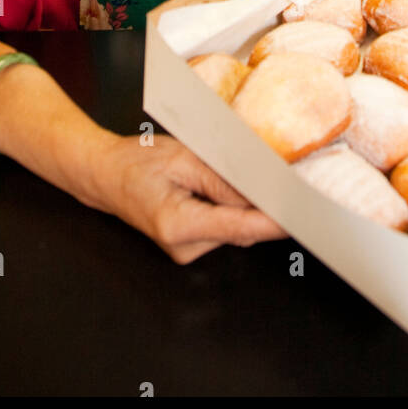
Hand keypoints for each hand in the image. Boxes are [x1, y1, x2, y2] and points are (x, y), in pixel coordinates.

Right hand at [95, 134, 285, 264]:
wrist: (104, 175)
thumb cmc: (135, 162)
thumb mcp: (184, 158)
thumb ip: (224, 179)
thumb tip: (261, 192)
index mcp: (178, 225)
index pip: (241, 228)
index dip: (275, 222)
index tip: (303, 215)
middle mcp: (183, 247)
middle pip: (241, 229)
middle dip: (259, 203)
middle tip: (274, 174)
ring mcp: (185, 251)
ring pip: (234, 229)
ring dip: (241, 204)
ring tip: (221, 173)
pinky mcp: (188, 246)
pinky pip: (223, 228)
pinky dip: (229, 209)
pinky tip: (216, 186)